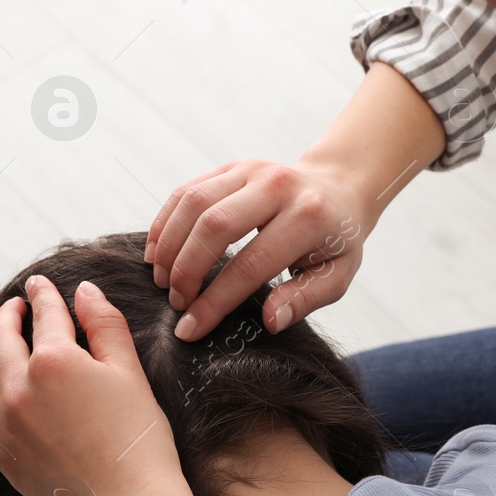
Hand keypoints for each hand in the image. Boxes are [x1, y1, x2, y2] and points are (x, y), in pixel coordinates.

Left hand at [0, 275, 190, 495]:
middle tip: (15, 307)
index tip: (39, 284)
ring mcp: (6, 426)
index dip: (43, 294)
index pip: (44, 314)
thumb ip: (105, 325)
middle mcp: (19, 389)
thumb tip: (84, 291)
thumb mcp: (129, 373)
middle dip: (7, 316)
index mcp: (54, 362)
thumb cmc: (138, 441)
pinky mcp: (4, 458)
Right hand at [144, 159, 369, 342]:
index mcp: (308, 217)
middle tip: (176, 303)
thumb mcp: (335, 276)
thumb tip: (270, 321)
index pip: (250, 264)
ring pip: (193, 204)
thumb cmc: (335, 242)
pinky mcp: (231, 166)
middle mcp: (276, 185)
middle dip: (186, 270)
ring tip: (162, 281)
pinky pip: (186, 191)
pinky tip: (157, 253)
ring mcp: (250, 170)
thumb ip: (304, 299)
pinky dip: (165, 222)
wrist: (337, 190)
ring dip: (170, 246)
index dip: (215, 301)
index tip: (189, 329)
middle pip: (214, 226)